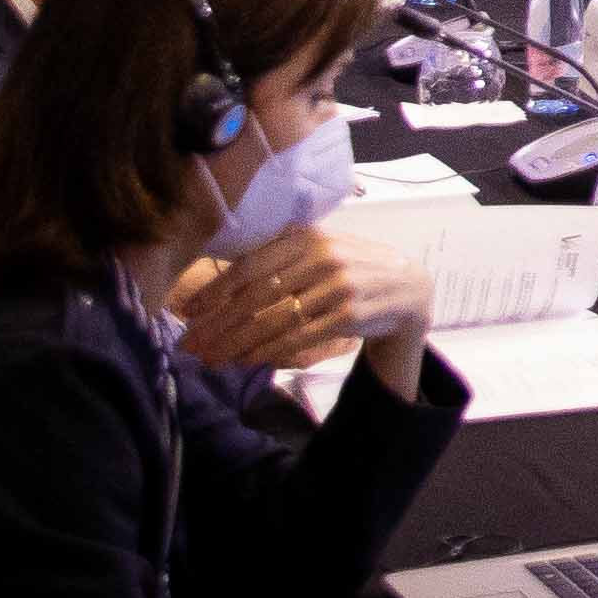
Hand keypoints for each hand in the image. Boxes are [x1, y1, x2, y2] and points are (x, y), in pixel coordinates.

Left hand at [172, 225, 424, 377]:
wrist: (408, 287)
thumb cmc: (352, 268)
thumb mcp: (321, 250)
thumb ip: (280, 258)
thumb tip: (221, 285)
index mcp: (307, 237)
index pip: (250, 265)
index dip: (215, 291)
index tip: (189, 313)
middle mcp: (321, 257)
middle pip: (256, 296)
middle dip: (217, 324)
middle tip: (190, 345)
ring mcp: (336, 286)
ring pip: (273, 319)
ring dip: (236, 343)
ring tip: (210, 359)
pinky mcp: (347, 314)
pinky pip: (297, 337)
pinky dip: (267, 351)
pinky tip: (246, 361)